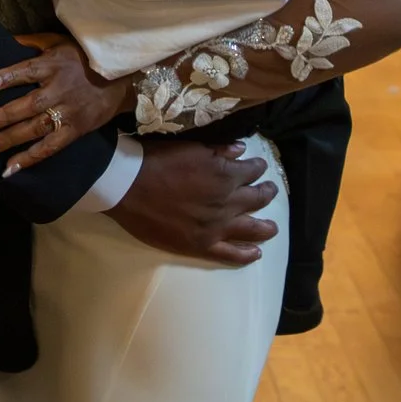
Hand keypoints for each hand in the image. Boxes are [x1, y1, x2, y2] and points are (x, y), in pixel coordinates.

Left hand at [0, 33, 125, 173]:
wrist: (121, 78)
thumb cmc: (83, 58)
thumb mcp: (59, 43)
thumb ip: (32, 43)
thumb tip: (5, 41)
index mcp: (54, 65)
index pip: (27, 71)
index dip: (7, 77)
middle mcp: (59, 90)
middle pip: (28, 105)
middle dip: (2, 118)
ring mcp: (68, 112)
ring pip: (35, 128)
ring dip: (9, 140)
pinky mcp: (74, 130)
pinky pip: (50, 147)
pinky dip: (30, 158)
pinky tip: (9, 168)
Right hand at [109, 138, 279, 266]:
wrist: (128, 187)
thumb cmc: (157, 161)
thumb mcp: (192, 147)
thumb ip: (219, 150)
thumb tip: (242, 150)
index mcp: (225, 175)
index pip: (253, 170)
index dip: (258, 168)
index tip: (259, 168)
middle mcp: (227, 202)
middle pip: (258, 198)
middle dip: (267, 193)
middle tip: (270, 191)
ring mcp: (216, 227)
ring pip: (252, 229)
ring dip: (266, 227)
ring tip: (272, 227)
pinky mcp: (202, 245)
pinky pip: (231, 254)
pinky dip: (246, 254)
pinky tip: (256, 253)